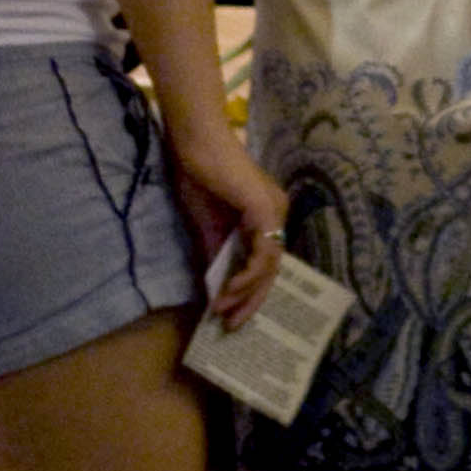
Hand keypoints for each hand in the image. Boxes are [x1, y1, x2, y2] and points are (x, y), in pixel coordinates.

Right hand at [165, 114, 287, 326]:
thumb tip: (215, 289)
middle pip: (271, 268)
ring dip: (246, 292)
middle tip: (231, 326)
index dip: (249, 292)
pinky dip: (248, 274)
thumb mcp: (208, 226)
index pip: (264, 262)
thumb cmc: (199, 177)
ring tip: (224, 311)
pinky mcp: (264, 209)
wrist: (194, 145)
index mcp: (265, 218)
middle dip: (251, 300)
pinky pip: (263, 250)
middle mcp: (276, 215)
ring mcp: (274, 211)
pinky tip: (230, 290)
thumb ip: (216, 255)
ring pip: (269, 263)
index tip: (229, 316)